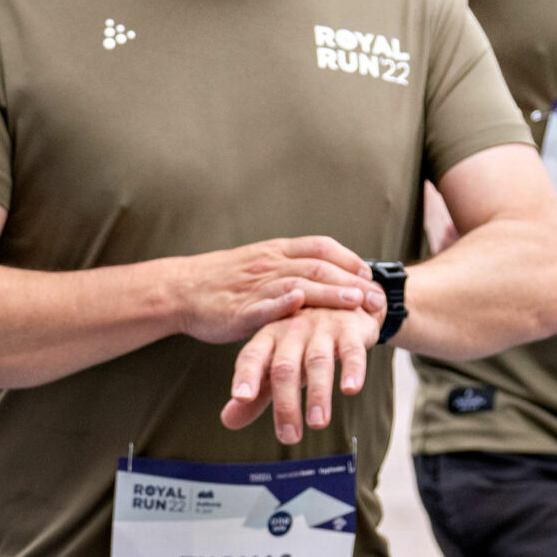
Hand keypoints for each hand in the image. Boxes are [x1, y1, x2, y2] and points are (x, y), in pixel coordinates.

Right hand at [170, 237, 377, 344]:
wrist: (180, 288)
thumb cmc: (222, 281)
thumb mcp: (258, 263)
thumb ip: (288, 266)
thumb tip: (323, 275)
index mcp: (275, 251)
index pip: (320, 247)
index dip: (348, 258)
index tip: (369, 273)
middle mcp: (269, 263)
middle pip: (318, 266)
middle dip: (351, 281)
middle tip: (376, 297)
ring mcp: (255, 286)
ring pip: (298, 284)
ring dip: (329, 292)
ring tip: (355, 302)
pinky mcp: (240, 309)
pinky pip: (264, 305)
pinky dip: (282, 303)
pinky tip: (299, 305)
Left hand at [222, 304, 378, 441]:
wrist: (345, 301)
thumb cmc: (304, 341)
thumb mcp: (278, 362)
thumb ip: (257, 393)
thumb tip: (227, 422)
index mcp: (269, 337)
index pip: (252, 356)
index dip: (246, 375)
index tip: (242, 398)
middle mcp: (292, 331)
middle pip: (284, 367)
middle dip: (285, 403)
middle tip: (289, 437)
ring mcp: (321, 328)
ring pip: (317, 361)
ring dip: (318, 393)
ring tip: (317, 423)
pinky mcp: (350, 330)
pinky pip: (351, 351)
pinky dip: (352, 370)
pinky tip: (351, 389)